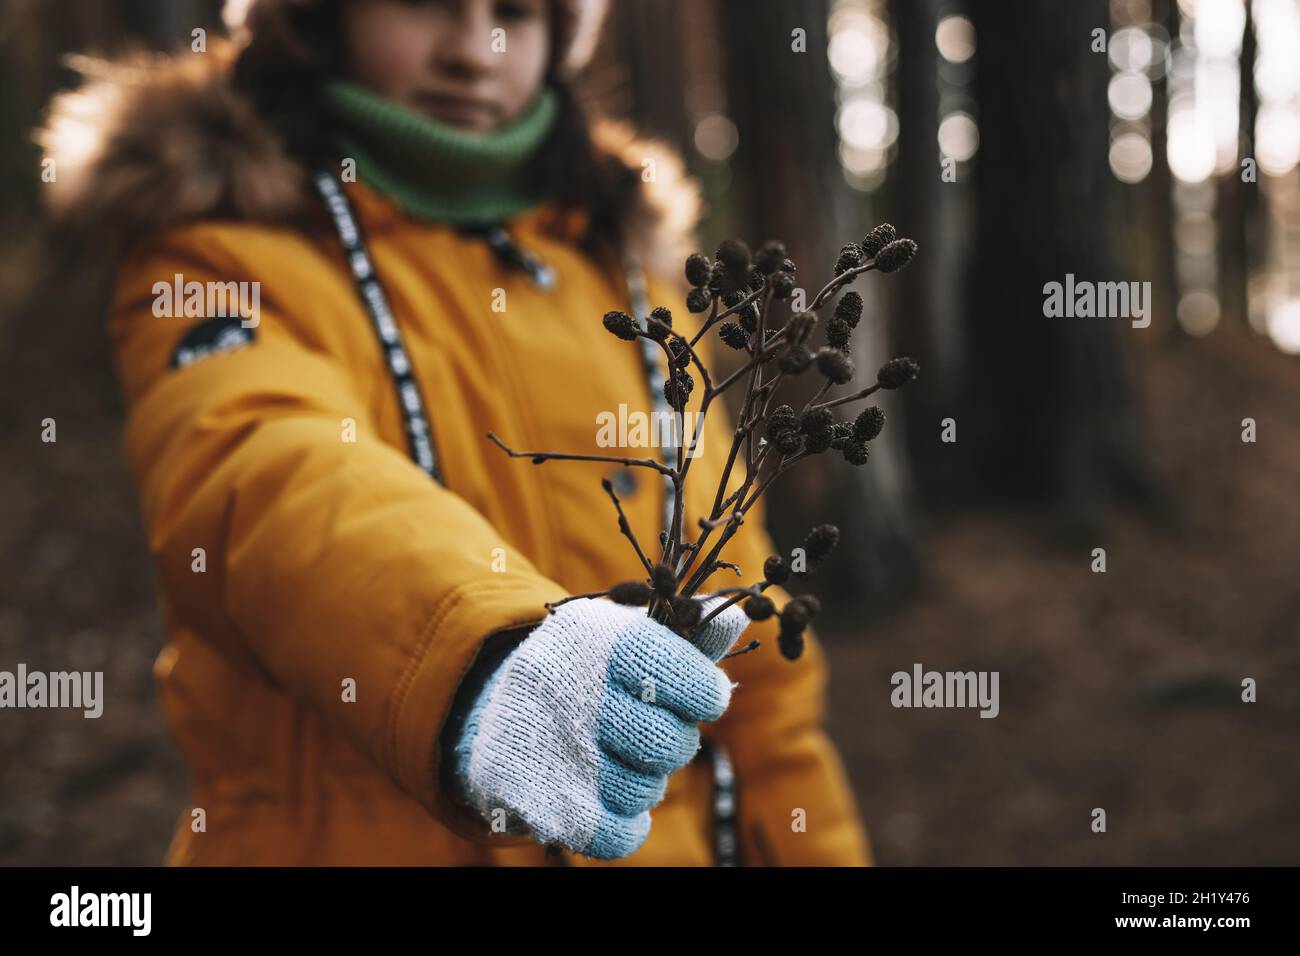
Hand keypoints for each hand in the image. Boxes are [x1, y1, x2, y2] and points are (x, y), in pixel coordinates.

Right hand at [452, 595, 749, 858]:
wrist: (497, 709)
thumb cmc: (585, 669)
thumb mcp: (627, 635)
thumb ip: (686, 631)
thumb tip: (740, 616)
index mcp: (594, 636)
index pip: (679, 674)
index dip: (704, 691)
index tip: (705, 696)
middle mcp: (567, 688)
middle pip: (670, 743)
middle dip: (676, 742)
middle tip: (656, 730)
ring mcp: (547, 747)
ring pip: (644, 791)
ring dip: (645, 780)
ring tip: (621, 757)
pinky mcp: (533, 798)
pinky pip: (616, 833)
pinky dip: (626, 821)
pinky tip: (613, 795)